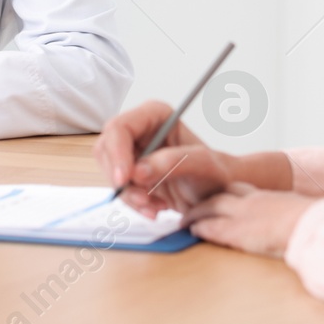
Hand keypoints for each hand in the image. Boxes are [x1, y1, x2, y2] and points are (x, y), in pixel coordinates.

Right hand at [95, 101, 235, 217]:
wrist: (217, 195)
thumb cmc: (215, 174)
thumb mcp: (202, 166)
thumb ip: (172, 163)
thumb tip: (138, 171)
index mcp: (155, 115)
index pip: (120, 127)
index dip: (117, 153)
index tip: (124, 180)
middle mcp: (139, 130)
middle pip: (107, 149)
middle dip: (122, 179)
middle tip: (143, 199)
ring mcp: (132, 152)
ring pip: (109, 171)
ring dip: (129, 195)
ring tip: (156, 206)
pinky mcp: (129, 173)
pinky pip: (118, 188)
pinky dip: (133, 203)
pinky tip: (155, 208)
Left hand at [182, 183, 314, 257]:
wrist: (311, 226)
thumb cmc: (312, 225)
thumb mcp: (300, 214)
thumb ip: (290, 216)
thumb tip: (296, 224)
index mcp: (268, 197)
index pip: (240, 190)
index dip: (225, 194)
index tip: (217, 197)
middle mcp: (252, 201)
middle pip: (220, 195)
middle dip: (204, 202)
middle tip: (193, 207)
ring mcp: (242, 214)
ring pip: (209, 208)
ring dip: (194, 214)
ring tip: (185, 221)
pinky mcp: (236, 231)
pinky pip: (210, 227)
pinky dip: (198, 227)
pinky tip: (191, 230)